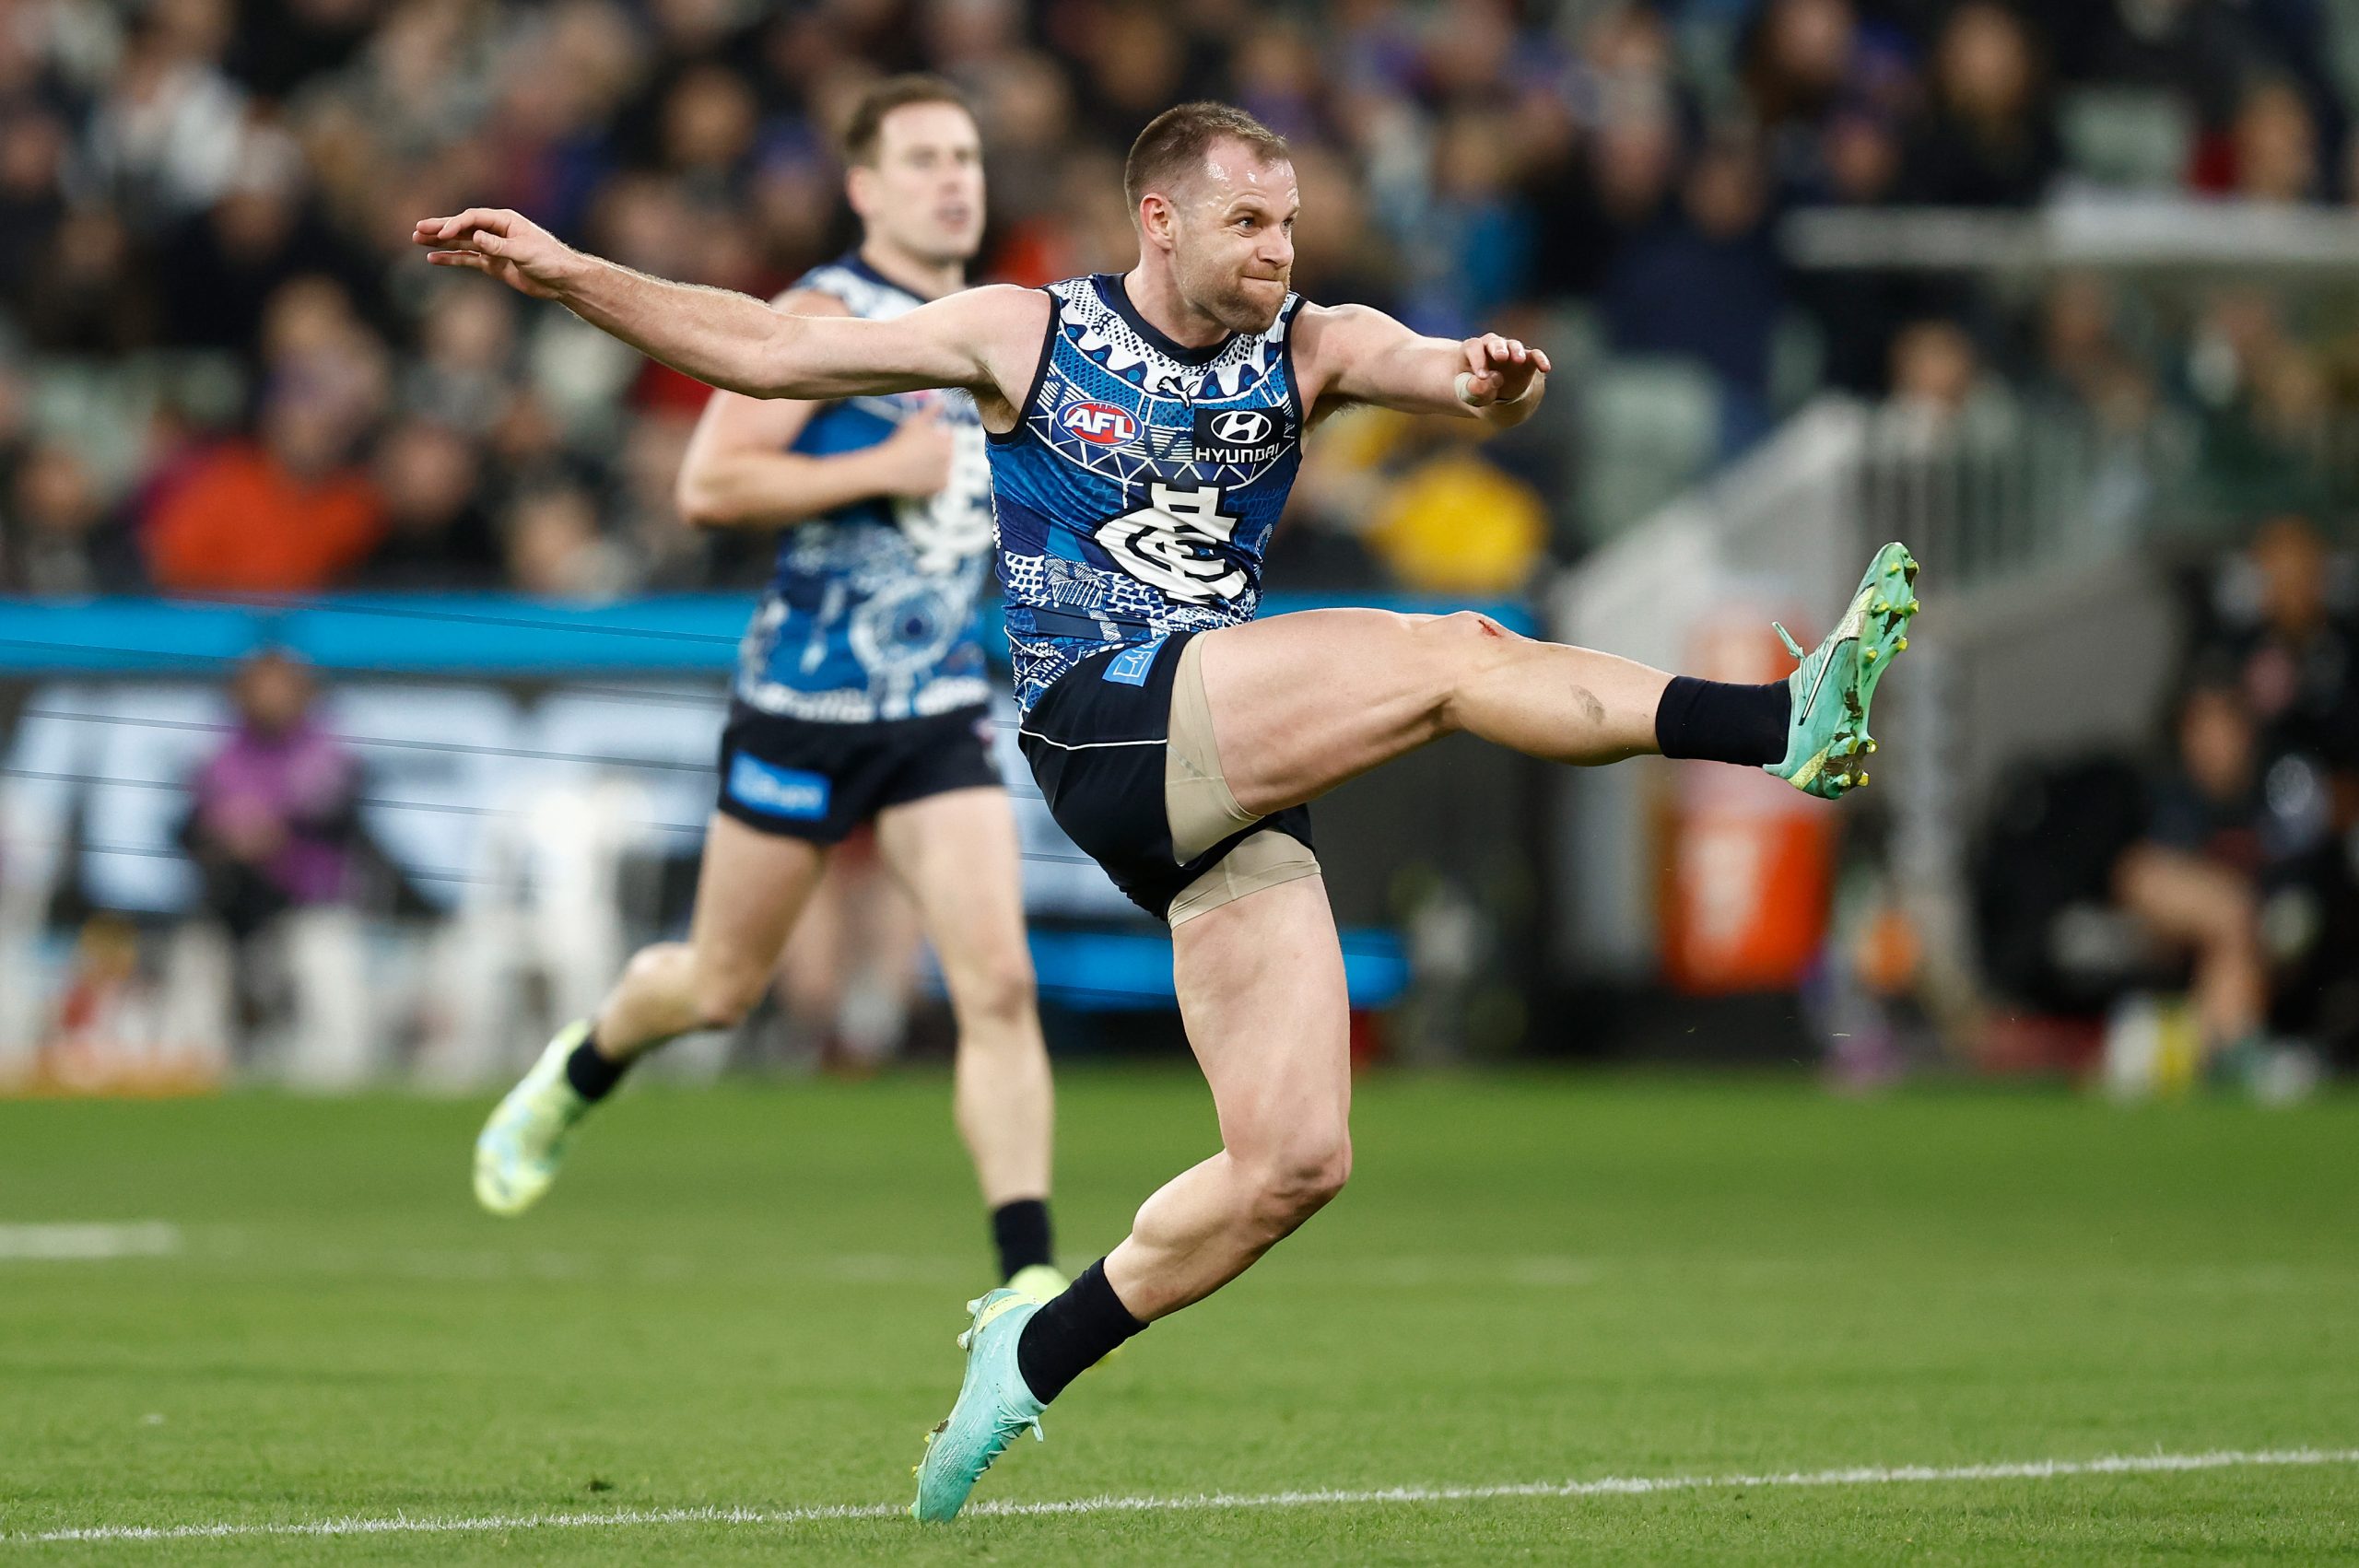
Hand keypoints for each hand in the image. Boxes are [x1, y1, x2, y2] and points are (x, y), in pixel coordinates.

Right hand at [412, 208, 580, 300]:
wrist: (562, 280)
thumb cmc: (549, 260)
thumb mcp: (524, 252)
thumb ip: (498, 246)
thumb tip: (475, 237)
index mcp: (505, 221)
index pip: (473, 219)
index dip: (455, 224)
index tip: (441, 234)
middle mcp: (496, 231)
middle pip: (462, 227)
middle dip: (440, 228)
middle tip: (417, 228)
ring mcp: (492, 248)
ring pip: (461, 242)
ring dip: (440, 242)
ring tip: (417, 239)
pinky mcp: (493, 264)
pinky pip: (467, 259)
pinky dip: (451, 259)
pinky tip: (433, 259)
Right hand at [869, 406, 954, 498]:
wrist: (888, 469)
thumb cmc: (900, 443)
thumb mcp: (915, 421)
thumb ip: (931, 410)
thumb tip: (943, 401)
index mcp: (946, 440)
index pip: (949, 436)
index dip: (936, 437)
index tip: (922, 441)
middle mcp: (951, 457)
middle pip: (948, 452)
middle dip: (937, 452)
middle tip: (918, 454)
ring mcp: (947, 473)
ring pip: (945, 467)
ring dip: (936, 466)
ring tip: (918, 465)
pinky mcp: (941, 487)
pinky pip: (941, 482)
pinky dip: (933, 480)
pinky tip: (919, 475)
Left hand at [1455, 333, 1551, 408]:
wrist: (1494, 393)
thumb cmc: (1478, 389)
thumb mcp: (1470, 393)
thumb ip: (1475, 388)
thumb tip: (1487, 379)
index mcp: (1472, 350)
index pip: (1473, 347)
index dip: (1477, 359)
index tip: (1482, 376)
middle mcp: (1491, 346)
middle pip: (1493, 341)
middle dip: (1498, 348)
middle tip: (1501, 357)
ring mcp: (1510, 351)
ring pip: (1513, 346)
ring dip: (1516, 352)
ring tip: (1519, 360)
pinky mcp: (1526, 359)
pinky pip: (1534, 355)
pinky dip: (1540, 359)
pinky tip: (1544, 367)